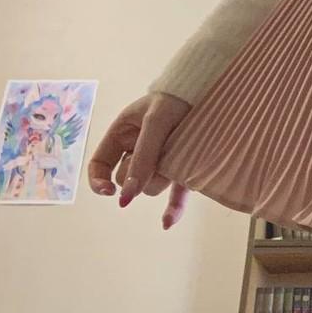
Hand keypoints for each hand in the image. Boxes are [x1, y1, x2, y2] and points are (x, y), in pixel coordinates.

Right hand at [88, 92, 192, 228]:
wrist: (213, 89)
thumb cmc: (177, 98)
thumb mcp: (156, 122)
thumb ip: (142, 156)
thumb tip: (127, 195)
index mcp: (123, 134)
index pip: (100, 165)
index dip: (99, 181)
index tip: (111, 193)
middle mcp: (139, 150)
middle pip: (128, 180)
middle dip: (141, 173)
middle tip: (162, 152)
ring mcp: (162, 161)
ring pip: (151, 186)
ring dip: (163, 176)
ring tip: (180, 150)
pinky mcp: (185, 169)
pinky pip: (176, 194)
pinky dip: (173, 208)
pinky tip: (168, 223)